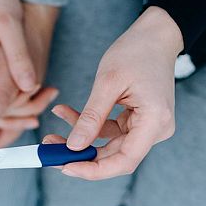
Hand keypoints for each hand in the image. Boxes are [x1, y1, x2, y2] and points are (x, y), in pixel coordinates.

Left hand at [47, 6, 183, 179]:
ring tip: (52, 132)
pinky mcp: (139, 120)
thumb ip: (91, 117)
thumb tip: (73, 146)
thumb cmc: (136, 51)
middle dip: (80, 154)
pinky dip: (89, 124)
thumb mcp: (108, 82)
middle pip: (115, 156)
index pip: (124, 161)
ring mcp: (148, 126)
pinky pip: (111, 130)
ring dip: (80, 138)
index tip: (65, 167)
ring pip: (109, 144)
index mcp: (155, 121)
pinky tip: (65, 112)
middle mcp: (156, 129)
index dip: (94, 170)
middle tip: (49, 150)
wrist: (155, 34)